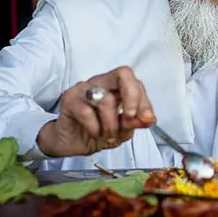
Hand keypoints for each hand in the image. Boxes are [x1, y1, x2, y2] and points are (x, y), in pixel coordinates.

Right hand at [37, 66, 155, 157]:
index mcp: (115, 87)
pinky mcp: (69, 99)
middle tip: (130, 118)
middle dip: (132, 97)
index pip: (135, 82)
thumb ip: (134, 122)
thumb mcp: (120, 131)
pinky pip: (87, 112)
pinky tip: (94, 134)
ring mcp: (84, 88)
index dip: (144, 101)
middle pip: (123, 74)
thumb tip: (148, 119)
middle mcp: (101, 83)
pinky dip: (95, 128)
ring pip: (106, 99)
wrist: (69, 143)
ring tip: (108, 136)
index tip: (147, 120)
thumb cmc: (95, 131)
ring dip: (111, 124)